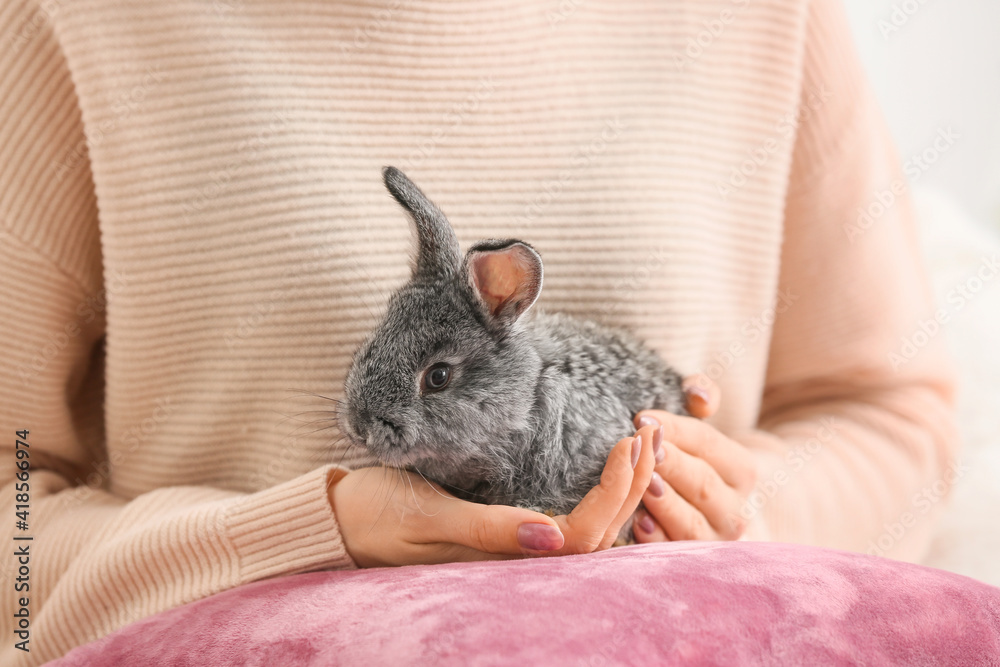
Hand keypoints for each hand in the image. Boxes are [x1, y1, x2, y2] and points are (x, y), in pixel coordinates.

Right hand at [329, 427, 657, 566]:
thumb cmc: (375, 517)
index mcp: (502, 564)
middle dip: (633, 485)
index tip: (628, 440)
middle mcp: (515, 563)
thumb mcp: (429, 517)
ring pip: (587, 530)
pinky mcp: (504, 531)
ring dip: (621, 488)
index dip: (616, 493)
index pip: (582, 536)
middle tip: (651, 431)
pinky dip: (596, 491)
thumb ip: (490, 529)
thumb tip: (554, 538)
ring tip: (641, 442)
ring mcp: (512, 549)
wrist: (338, 520)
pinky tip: (608, 466)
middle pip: (597, 535)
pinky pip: (566, 521)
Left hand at [630, 374, 756, 541]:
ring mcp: (713, 540)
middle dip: (669, 464)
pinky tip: (636, 523)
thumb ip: (701, 395)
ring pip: (691, 523)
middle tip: (641, 448)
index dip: (675, 429)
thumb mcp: (694, 424)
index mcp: (741, 470)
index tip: (640, 417)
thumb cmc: (685, 457)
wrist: (686, 509)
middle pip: (702, 483)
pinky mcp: (689, 562)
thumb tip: (700, 395)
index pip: (707, 443)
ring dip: (665, 503)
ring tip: (642, 483)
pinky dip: (656, 539)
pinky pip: (673, 553)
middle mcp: (734, 509)